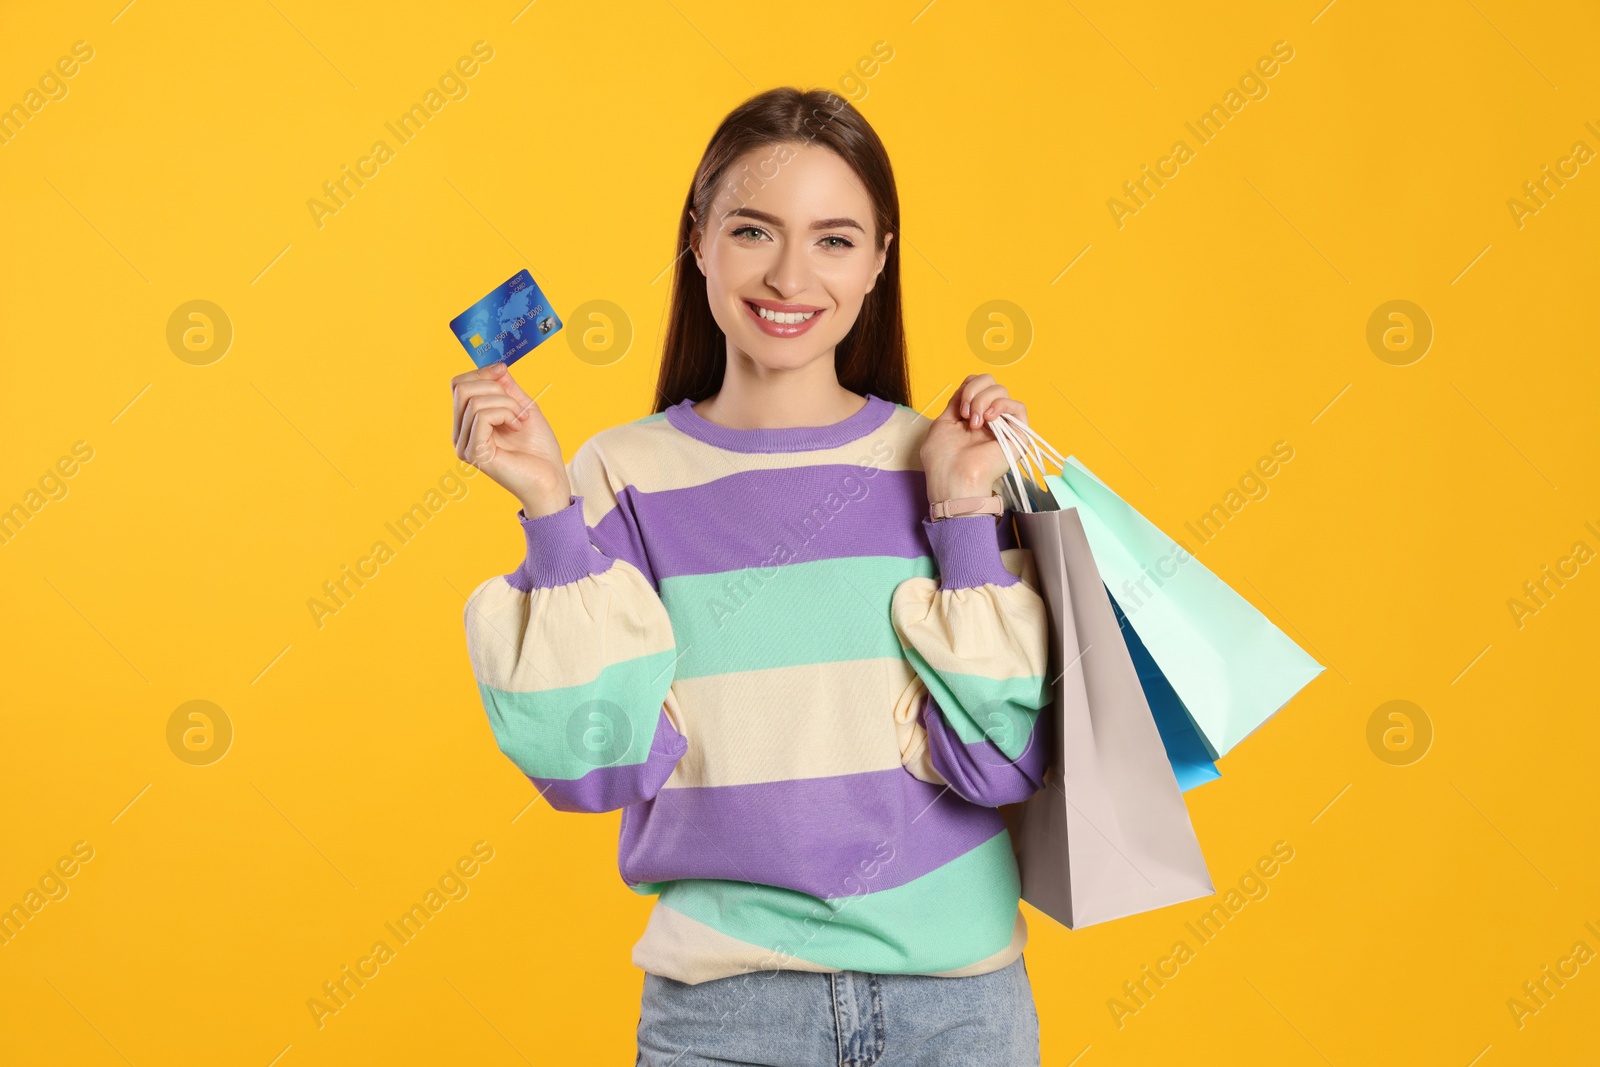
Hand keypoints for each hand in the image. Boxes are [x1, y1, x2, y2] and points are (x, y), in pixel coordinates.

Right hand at [451, 362, 570, 516]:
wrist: (551, 479)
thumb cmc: (539, 449)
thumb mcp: (523, 407)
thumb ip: (507, 388)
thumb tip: (496, 366)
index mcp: (467, 424)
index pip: (459, 385)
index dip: (482, 373)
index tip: (504, 373)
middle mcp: (460, 435)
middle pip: (461, 389)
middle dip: (495, 388)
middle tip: (517, 407)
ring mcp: (465, 446)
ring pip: (474, 401)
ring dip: (506, 404)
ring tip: (520, 420)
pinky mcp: (475, 453)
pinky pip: (481, 416)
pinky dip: (504, 413)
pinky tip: (517, 426)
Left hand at [921, 373, 1027, 502]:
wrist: (954, 480)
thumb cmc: (942, 460)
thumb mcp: (942, 423)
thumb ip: (956, 403)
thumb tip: (967, 386)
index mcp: (971, 416)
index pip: (977, 384)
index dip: (967, 387)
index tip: (958, 407)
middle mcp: (988, 419)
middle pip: (990, 382)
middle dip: (974, 392)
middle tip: (964, 415)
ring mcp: (1003, 426)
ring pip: (1002, 391)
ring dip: (983, 401)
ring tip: (974, 423)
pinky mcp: (1018, 435)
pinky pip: (1018, 406)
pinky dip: (1001, 405)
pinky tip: (989, 418)